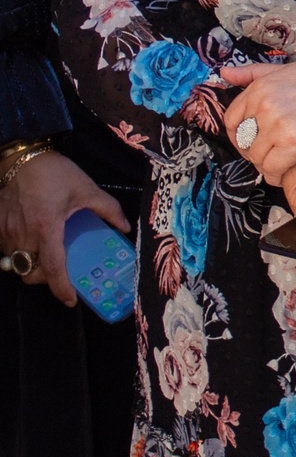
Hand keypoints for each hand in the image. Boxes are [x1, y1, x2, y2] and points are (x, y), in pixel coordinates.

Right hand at [0, 149, 127, 305]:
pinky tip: (32, 240)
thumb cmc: (54, 172)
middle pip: (30, 272)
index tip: (70, 298)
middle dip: (44, 279)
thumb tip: (124, 226)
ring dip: (31, 264)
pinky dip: (18, 252)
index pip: (53, 267)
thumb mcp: (86, 189)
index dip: (61, 287)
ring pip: (16, 263)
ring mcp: (7, 232)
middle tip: (59, 272)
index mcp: (47, 227)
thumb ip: (107, 209)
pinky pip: (6, 250)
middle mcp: (23, 234)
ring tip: (47, 254)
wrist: (22, 157)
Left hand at [219, 61, 295, 184]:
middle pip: (243, 140)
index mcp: (261, 87)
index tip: (252, 141)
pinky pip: (272, 168)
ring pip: (256, 156)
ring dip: (266, 164)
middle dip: (253, 150)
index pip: (231, 119)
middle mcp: (265, 104)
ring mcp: (279, 124)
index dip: (239, 134)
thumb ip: (254, 72)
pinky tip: (286, 171)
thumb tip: (225, 72)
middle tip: (270, 154)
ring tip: (281, 162)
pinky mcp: (295, 142)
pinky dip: (276, 174)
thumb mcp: (290, 69)